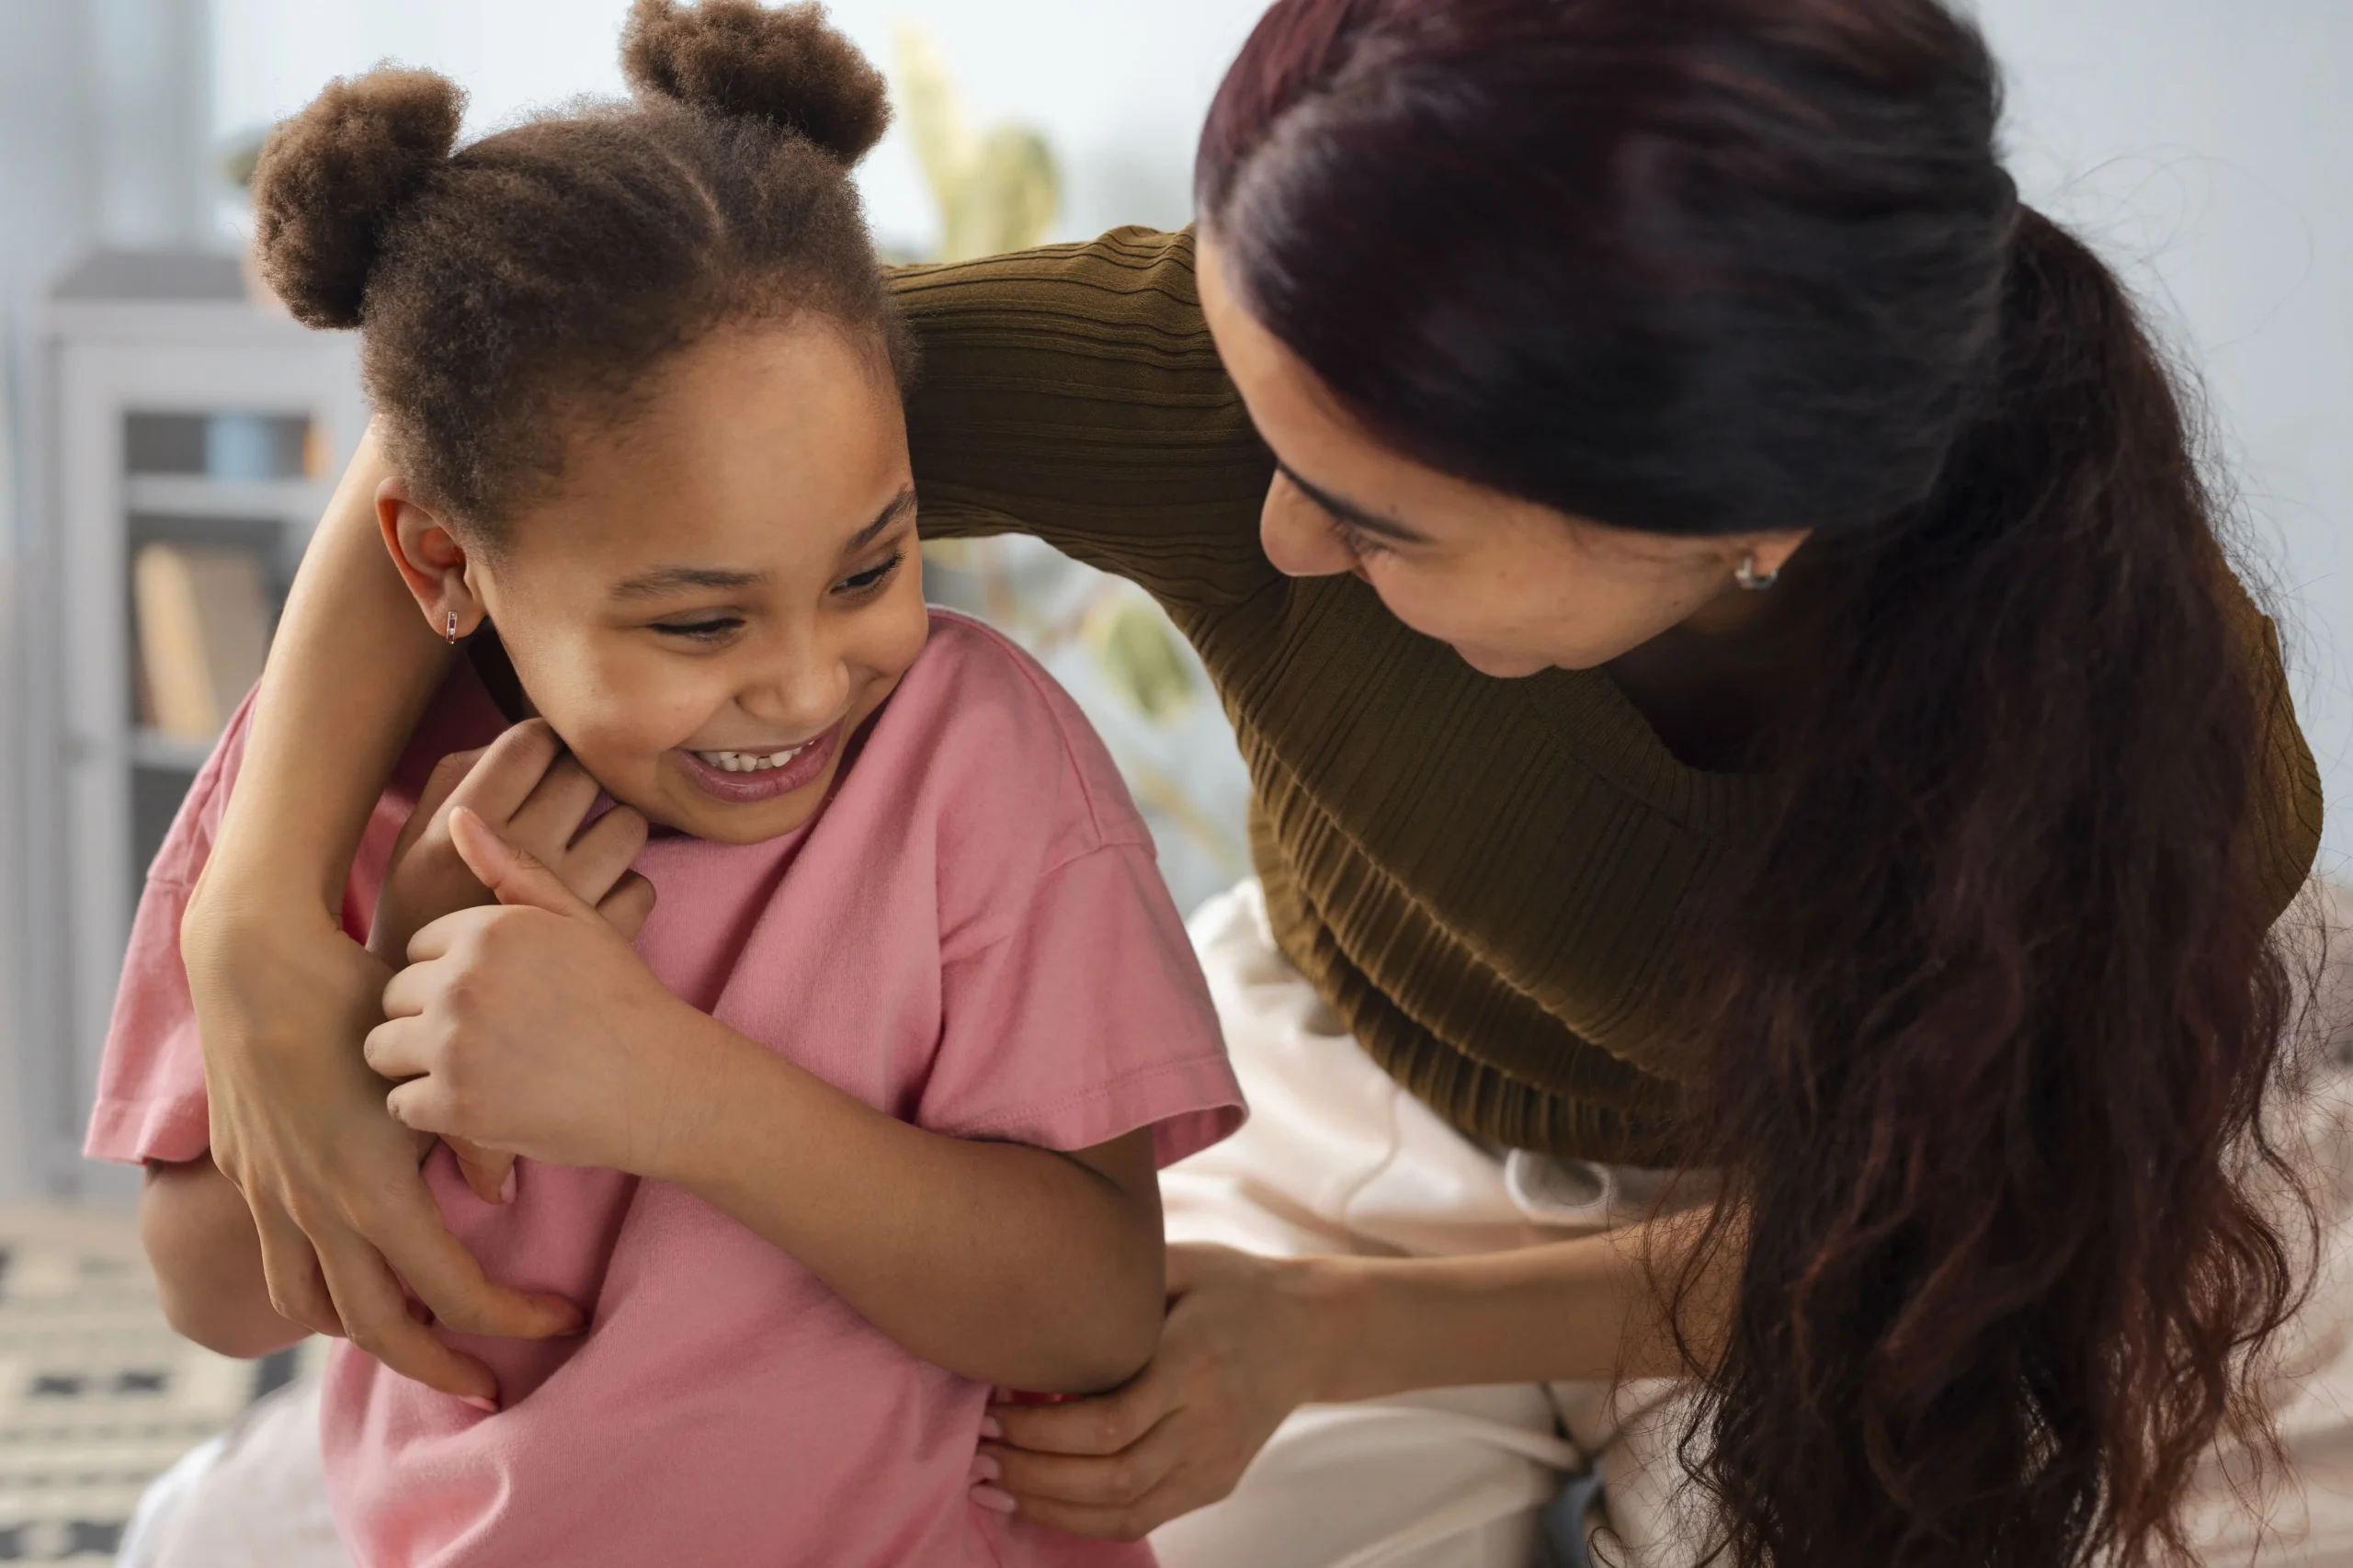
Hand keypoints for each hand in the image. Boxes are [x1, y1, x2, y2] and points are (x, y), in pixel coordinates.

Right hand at [180, 871, 586, 1406]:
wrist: (257, 963)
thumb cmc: (361, 1000)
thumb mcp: (432, 1071)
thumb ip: (474, 1136)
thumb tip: (501, 1197)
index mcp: (373, 1192)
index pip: (455, 1294)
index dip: (514, 1320)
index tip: (561, 1321)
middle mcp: (317, 1212)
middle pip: (382, 1332)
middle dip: (443, 1368)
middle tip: (492, 1387)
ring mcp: (273, 1201)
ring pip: (319, 1311)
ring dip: (372, 1338)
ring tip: (423, 1342)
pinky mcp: (248, 1181)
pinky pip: (281, 1270)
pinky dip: (319, 1297)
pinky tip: (355, 1286)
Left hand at [369, 720, 656, 1198]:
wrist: (661, 1086)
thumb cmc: (623, 1002)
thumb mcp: (579, 922)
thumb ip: (514, 870)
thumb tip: (458, 815)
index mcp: (488, 930)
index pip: (421, 946)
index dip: (455, 973)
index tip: (498, 997)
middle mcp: (463, 981)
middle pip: (394, 995)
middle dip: (428, 1016)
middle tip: (488, 1038)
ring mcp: (454, 1044)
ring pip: (383, 1048)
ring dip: (418, 1062)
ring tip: (474, 1069)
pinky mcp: (453, 1106)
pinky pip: (400, 1104)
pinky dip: (431, 1111)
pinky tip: (478, 1103)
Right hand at [370, 719, 654, 965]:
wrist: (427, 1019)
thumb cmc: (422, 916)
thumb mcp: (413, 842)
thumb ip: (457, 779)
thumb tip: (523, 738)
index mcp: (467, 821)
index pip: (533, 740)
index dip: (544, 744)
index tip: (541, 763)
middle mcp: (521, 852)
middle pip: (586, 774)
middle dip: (579, 783)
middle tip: (561, 809)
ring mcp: (567, 898)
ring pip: (629, 825)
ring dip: (611, 832)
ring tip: (582, 854)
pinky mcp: (599, 940)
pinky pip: (643, 885)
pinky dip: (624, 890)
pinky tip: (592, 902)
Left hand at [977, 1245, 1349, 1539]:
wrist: (1311, 1329)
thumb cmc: (1233, 1286)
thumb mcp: (1182, 1263)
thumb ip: (1119, 1281)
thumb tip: (1033, 1290)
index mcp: (1195, 1362)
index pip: (1110, 1420)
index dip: (1043, 1430)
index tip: (994, 1410)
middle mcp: (1208, 1421)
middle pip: (1110, 1472)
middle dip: (1033, 1472)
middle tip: (978, 1454)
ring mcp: (1215, 1461)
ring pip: (1123, 1508)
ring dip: (1048, 1505)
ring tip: (992, 1485)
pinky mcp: (1216, 1483)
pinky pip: (1142, 1519)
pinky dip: (1083, 1521)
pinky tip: (1038, 1503)